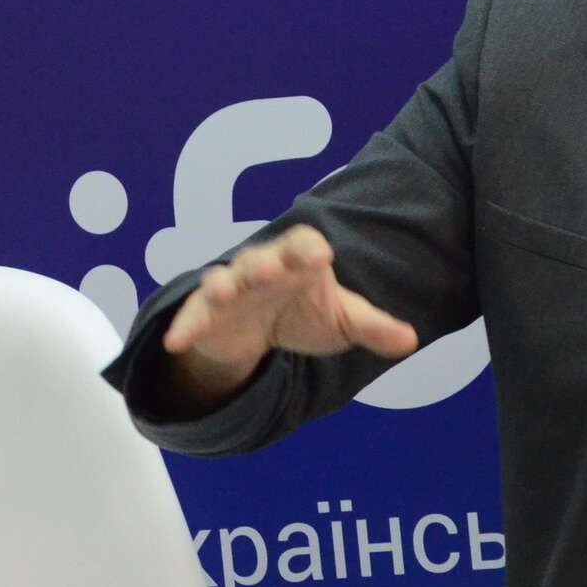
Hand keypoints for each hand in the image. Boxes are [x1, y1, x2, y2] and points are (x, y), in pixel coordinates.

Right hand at [161, 225, 417, 406]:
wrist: (259, 333)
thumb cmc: (304, 312)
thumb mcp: (343, 321)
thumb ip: (375, 328)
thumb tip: (411, 341)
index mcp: (300, 259)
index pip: (305, 244)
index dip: (310, 248)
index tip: (321, 255)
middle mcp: (262, 267)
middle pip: (263, 259)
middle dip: (266, 263)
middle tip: (272, 269)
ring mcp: (230, 288)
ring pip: (224, 281)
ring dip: (222, 285)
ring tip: (221, 294)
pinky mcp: (204, 314)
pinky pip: (192, 317)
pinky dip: (185, 327)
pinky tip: (176, 342)